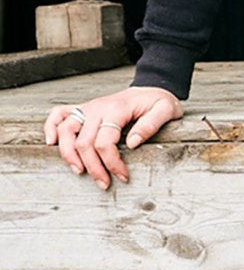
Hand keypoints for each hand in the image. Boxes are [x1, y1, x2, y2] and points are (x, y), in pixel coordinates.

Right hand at [44, 86, 183, 189]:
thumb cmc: (159, 101)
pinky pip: (59, 114)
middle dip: (93, 167)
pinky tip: (51, 142)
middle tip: (104, 183)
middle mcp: (98, 107)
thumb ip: (151, 125)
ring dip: (68, 154)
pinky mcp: (83, 108)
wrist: (152, 87)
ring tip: (79, 171)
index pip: (105, 142)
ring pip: (66, 131)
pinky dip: (50, 127)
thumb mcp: (166, 110)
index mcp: (117, 109)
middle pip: (83, 142)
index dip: (112, 163)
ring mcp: (88, 107)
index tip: (123, 176)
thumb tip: (131, 143)